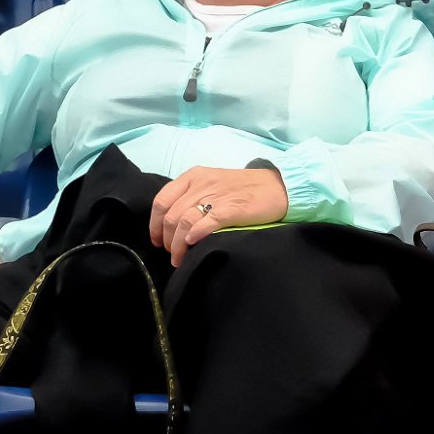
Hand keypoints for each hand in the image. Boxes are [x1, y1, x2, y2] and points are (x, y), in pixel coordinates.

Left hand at [148, 166, 288, 266]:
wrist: (280, 187)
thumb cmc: (247, 188)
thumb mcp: (214, 183)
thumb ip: (194, 196)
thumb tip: (174, 223)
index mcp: (194, 176)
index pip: (161, 200)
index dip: (154, 224)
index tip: (157, 240)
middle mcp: (201, 184)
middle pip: (170, 216)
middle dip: (167, 240)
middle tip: (174, 254)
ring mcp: (216, 196)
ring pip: (182, 222)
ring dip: (178, 245)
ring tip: (181, 258)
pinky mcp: (231, 209)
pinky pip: (204, 224)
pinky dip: (194, 236)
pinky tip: (193, 244)